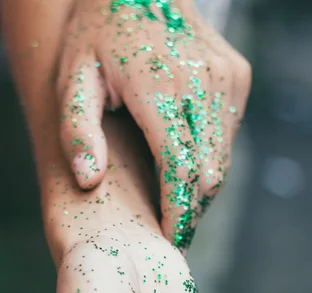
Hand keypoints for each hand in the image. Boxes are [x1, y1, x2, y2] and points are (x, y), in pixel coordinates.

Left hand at [56, 0, 251, 249]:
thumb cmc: (99, 33)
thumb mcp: (73, 76)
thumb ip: (77, 129)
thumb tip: (88, 179)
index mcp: (160, 87)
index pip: (180, 169)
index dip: (177, 212)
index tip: (169, 239)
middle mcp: (204, 83)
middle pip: (207, 172)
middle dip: (191, 209)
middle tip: (172, 231)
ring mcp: (227, 79)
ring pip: (222, 159)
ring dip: (201, 189)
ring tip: (177, 204)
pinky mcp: (238, 78)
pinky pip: (228, 138)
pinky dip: (210, 160)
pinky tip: (186, 166)